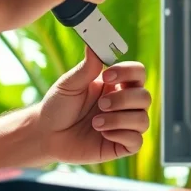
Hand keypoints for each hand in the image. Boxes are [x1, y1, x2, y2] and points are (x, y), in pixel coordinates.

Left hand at [35, 47, 151, 163]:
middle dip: (123, 100)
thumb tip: (95, 44)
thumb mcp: (70, 84)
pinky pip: (136, 141)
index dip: (128, 72)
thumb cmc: (58, 106)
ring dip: (120, 120)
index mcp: (115, 85)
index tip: (106, 76)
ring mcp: (124, 125)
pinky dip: (121, 135)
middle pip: (145, 97)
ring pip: (143, 120)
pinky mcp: (120, 145)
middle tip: (101, 104)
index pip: (138, 73)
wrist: (46, 134)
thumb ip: (87, 67)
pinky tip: (103, 133)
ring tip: (95, 122)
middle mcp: (124, 104)